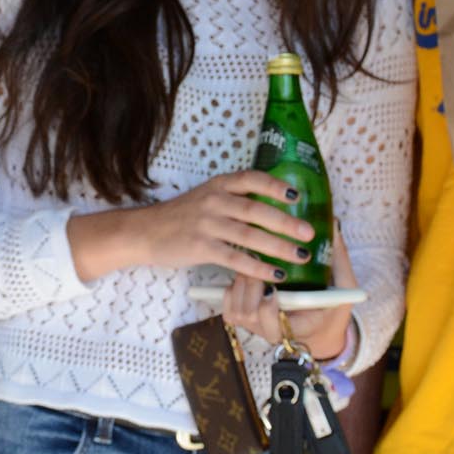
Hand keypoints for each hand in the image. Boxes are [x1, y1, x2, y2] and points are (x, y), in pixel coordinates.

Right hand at [66, 170, 312, 283]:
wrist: (144, 232)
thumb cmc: (180, 217)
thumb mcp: (206, 198)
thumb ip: (234, 200)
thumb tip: (272, 209)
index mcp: (218, 185)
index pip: (251, 179)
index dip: (275, 185)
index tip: (297, 194)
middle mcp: (214, 201)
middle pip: (257, 210)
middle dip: (286, 222)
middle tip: (309, 232)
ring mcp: (207, 224)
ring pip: (250, 235)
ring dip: (279, 246)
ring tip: (300, 255)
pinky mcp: (200, 247)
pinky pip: (235, 258)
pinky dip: (258, 267)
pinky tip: (274, 275)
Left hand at [220, 235, 357, 361]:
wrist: (318, 331)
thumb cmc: (331, 306)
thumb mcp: (343, 284)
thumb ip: (337, 258)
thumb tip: (331, 223)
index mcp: (299, 328)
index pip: (274, 327)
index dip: (268, 309)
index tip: (274, 288)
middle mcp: (273, 331)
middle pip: (248, 315)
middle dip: (250, 286)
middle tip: (258, 262)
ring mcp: (256, 327)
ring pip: (236, 310)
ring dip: (240, 285)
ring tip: (252, 264)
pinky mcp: (245, 320)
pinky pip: (228, 308)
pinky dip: (231, 290)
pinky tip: (243, 273)